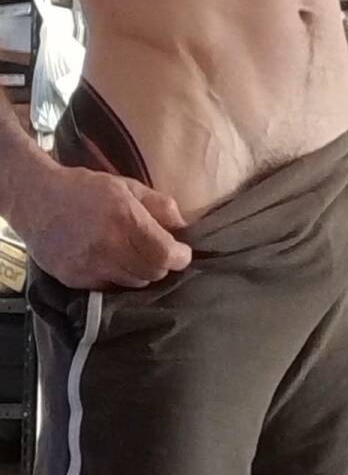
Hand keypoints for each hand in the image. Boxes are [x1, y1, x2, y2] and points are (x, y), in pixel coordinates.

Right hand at [21, 162, 191, 290]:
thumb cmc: (85, 189)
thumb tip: (183, 226)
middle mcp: (108, 246)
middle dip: (162, 264)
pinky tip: (113, 262)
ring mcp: (90, 267)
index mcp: (124, 218)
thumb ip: (159, 205)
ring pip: (134, 284)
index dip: (179, 257)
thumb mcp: (127, 186)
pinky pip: (111, 288)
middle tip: (158, 252)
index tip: (181, 252)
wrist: (37, 201)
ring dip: (141, 272)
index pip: (164, 254)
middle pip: (152, 273)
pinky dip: (119, 278)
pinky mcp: (76, 280)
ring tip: (134, 256)